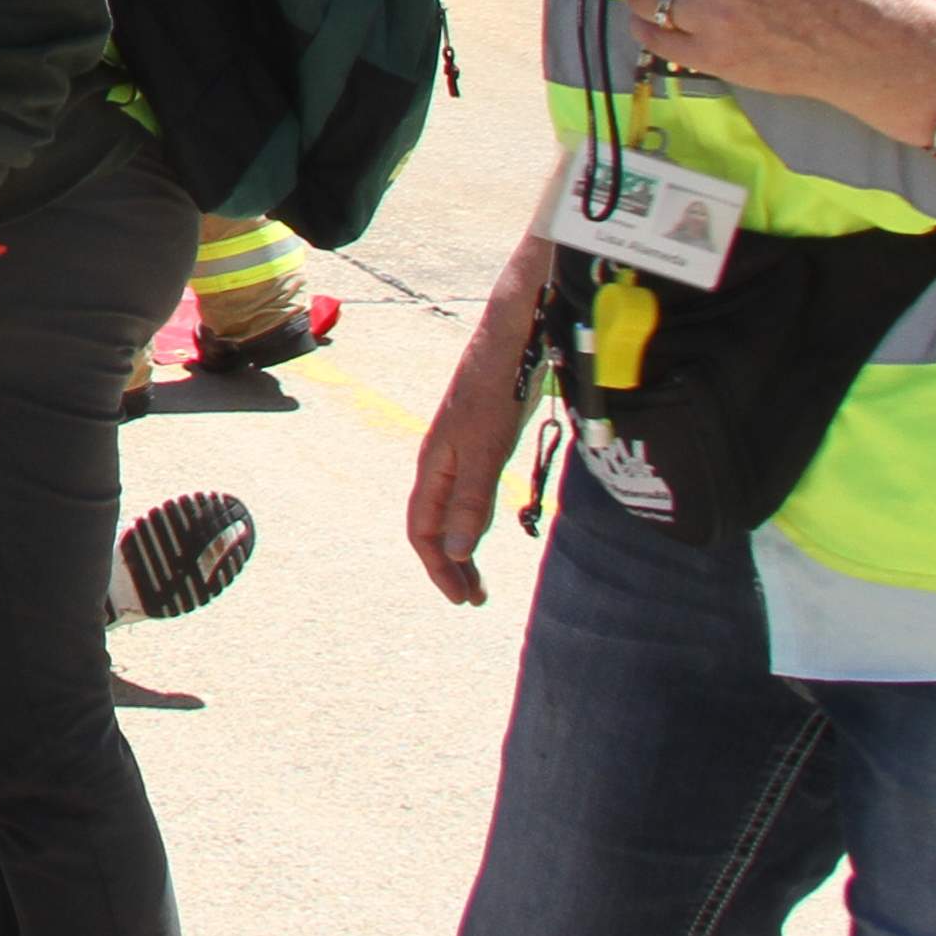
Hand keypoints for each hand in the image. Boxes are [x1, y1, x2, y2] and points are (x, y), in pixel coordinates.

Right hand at [408, 242, 552, 605]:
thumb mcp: (483, 450)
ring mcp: (461, 450)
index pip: (423, 530)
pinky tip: (489, 523)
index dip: (439, 567)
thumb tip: (456, 553)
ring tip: (480, 573)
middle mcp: (441, 462)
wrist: (512, 337)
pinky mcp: (482, 440)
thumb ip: (470, 501)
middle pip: (435, 525)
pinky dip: (476, 519)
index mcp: (433, 466)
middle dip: (450, 564)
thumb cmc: (494, 388)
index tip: (463, 598)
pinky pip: (470, 492)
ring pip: (453, 510)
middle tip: (474, 597)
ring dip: (463, 545)